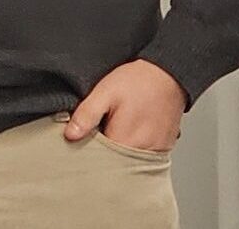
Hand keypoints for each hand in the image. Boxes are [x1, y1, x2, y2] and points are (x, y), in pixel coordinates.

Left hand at [66, 59, 185, 151]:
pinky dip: (133, 149)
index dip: (87, 151)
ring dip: (118, 152)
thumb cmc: (137, 82)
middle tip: (99, 131)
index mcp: (125, 141)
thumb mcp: (105, 93)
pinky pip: (143, 157)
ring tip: (115, 130)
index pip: (100, 161)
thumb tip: (70, 135)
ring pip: (129, 161)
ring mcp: (156, 151)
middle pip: (115, 163)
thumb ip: (87, 115)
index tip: (82, 140)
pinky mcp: (163, 148)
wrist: (168, 74)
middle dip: (103, 153)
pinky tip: (129, 133)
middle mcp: (143, 151)